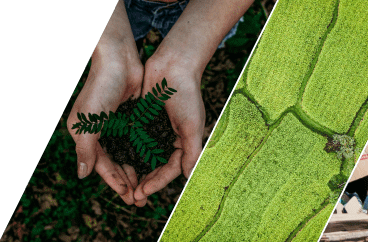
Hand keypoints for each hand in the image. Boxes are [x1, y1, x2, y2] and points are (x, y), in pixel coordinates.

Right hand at [68, 37, 143, 205]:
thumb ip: (86, 149)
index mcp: (86, 135)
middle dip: (127, 182)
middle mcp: (99, 132)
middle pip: (114, 163)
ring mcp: (116, 125)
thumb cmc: (101, 88)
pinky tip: (155, 164)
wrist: (119, 60)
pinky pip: (137, 141)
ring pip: (127, 155)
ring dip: (137, 170)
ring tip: (147, 187)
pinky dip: (144, 154)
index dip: (115, 182)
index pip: (102, 166)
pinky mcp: (130, 117)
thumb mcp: (90, 121)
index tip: (129, 198)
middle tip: (140, 199)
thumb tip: (82, 175)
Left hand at [133, 51, 204, 206]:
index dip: (158, 183)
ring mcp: (154, 130)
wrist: (172, 66)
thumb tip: (188, 177)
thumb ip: (192, 152)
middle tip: (132, 197)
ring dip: (134, 172)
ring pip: (142, 157)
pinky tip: (116, 163)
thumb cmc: (187, 95)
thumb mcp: (192, 126)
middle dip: (145, 183)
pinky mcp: (141, 121)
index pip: (171, 169)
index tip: (143, 192)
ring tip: (124, 186)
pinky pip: (132, 141)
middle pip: (156, 168)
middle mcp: (168, 139)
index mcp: (183, 142)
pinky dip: (126, 153)